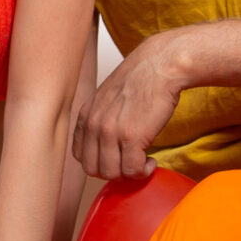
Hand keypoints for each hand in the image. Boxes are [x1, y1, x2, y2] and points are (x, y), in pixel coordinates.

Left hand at [73, 35, 190, 179]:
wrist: (161, 66)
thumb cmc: (140, 80)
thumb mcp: (107, 98)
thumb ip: (99, 120)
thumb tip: (102, 148)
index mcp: (86, 115)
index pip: (79, 156)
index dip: (98, 163)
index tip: (115, 159)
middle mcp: (94, 124)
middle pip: (92, 169)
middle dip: (113, 172)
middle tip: (129, 164)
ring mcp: (111, 131)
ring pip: (112, 173)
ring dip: (129, 174)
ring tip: (142, 163)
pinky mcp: (132, 137)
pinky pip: (132, 170)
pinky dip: (143, 171)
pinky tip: (151, 162)